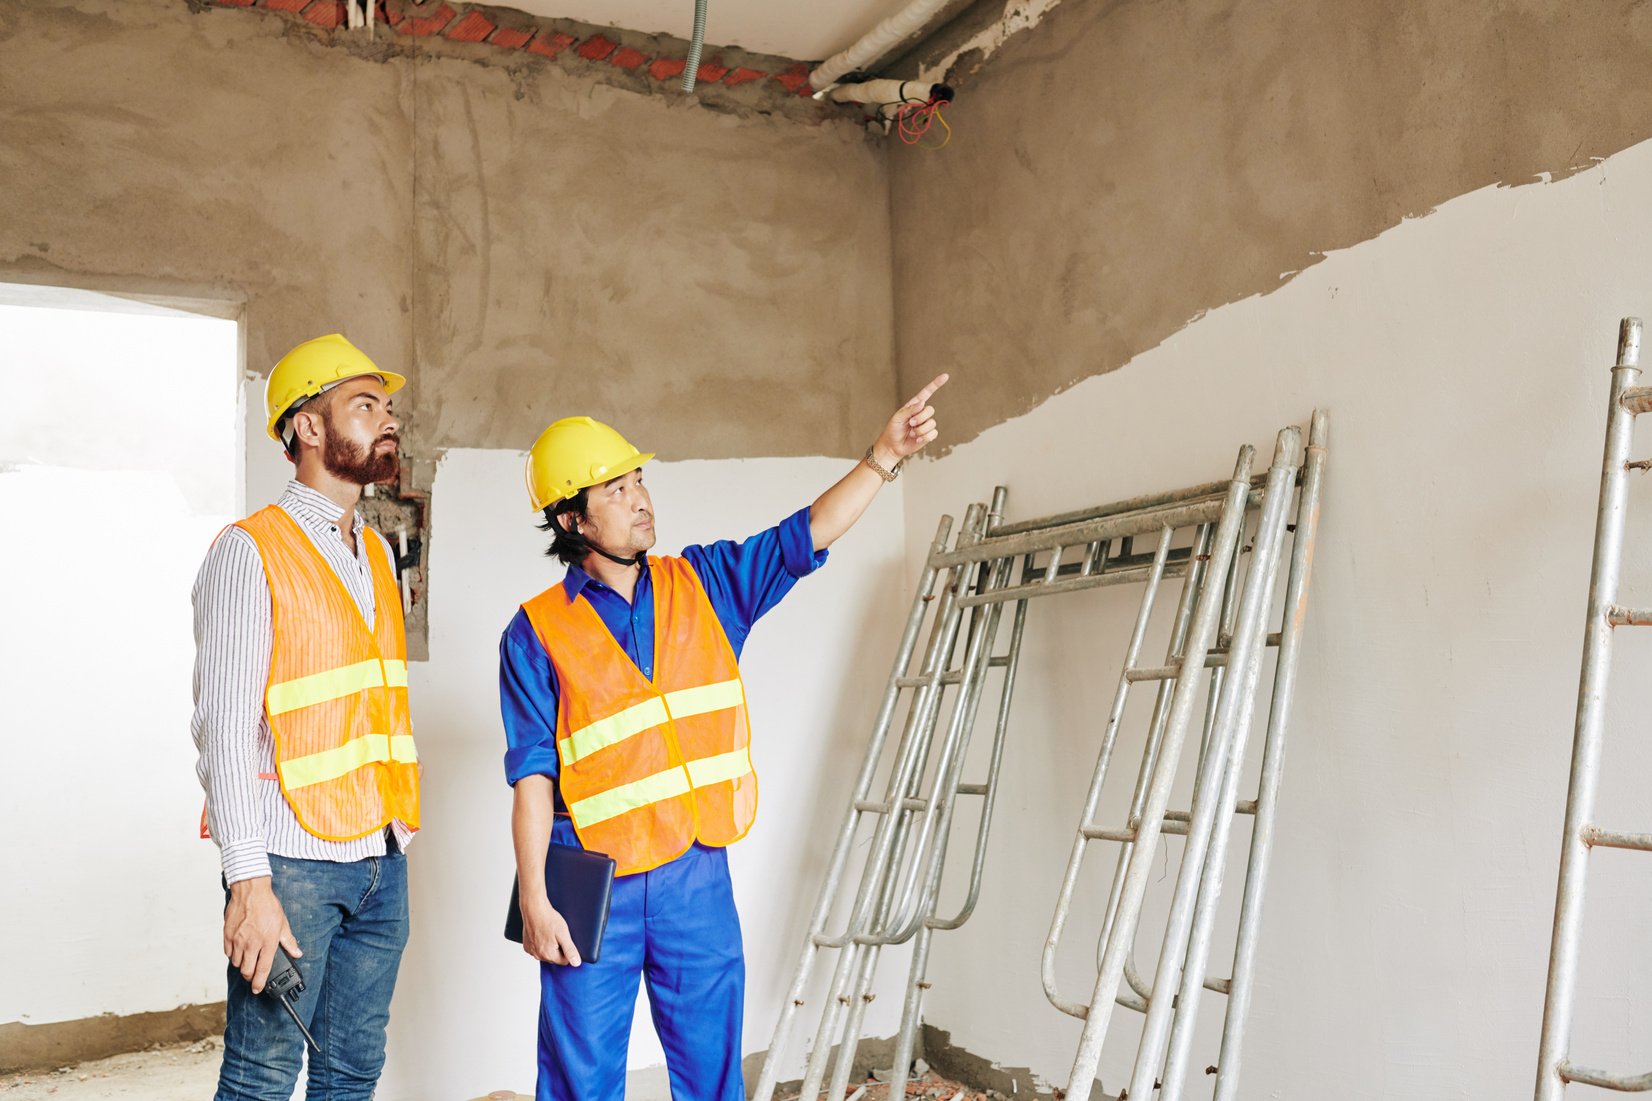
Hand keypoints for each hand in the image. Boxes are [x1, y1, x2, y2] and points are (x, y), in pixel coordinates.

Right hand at [224, 877, 301, 994]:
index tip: (257, 989)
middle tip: (252, 976)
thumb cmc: (267, 905)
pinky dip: (233, 955)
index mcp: (267, 942)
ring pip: (237, 963)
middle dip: (250, 977)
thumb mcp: (283, 923)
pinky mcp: (227, 935)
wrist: (250, 891)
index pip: (263, 969)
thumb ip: (289, 941)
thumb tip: (297, 953)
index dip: (259, 983)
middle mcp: (251, 943)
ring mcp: (238, 940)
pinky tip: (239, 949)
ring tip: (248, 959)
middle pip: (247, 971)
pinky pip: (228, 953)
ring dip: (242, 965)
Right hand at [521, 894, 581, 966]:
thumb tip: (576, 963)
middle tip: (557, 935)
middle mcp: (538, 956)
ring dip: (549, 946)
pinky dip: (541, 943)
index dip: (567, 950)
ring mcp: (531, 951)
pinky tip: (542, 934)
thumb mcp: (563, 934)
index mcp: (548, 955)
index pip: (564, 961)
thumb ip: (570, 950)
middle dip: (558, 949)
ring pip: (545, 954)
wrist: (534, 909)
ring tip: (549, 933)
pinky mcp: (527, 946)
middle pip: (554, 958)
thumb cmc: (548, 919)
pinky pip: (537, 949)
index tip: (564, 940)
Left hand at [872, 373, 949, 467]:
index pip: (927, 393)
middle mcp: (922, 413)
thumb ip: (910, 410)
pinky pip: (933, 433)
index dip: (936, 384)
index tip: (945, 376)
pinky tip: (917, 439)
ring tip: (912, 433)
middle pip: (930, 410)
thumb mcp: (897, 417)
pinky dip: (924, 437)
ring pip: (932, 423)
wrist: (893, 446)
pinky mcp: (929, 434)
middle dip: (920, 418)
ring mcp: (926, 424)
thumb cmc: (893, 429)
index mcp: (914, 405)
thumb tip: (922, 403)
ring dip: (920, 430)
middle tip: (910, 423)